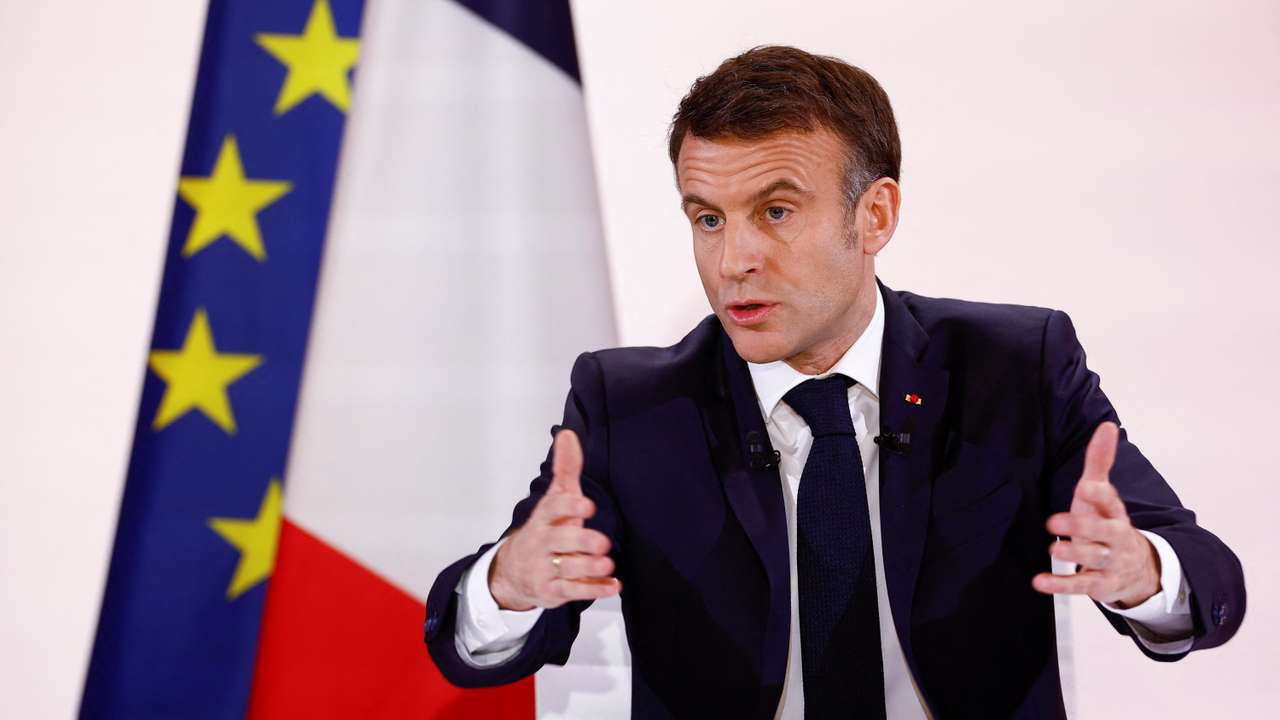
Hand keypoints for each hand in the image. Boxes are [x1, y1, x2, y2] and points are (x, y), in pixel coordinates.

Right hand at [488, 429, 621, 610]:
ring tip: (608, 564)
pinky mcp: (552, 591)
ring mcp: (545, 569)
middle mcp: (542, 543)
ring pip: (566, 569)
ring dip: (588, 567)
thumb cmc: (545, 530)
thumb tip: (567, 434)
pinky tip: (613, 585)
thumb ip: (565, 469)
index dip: (569, 506)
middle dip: (580, 541)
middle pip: (558, 541)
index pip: (552, 509)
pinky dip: (594, 589)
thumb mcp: (555, 499)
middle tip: (602, 542)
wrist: (513, 571)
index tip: (587, 504)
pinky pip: (573, 592)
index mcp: (543, 518)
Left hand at [1032, 421, 1161, 607]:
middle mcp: (1116, 537)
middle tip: (1053, 522)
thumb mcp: (1102, 493)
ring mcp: (1110, 562)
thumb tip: (1106, 425)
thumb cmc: (1108, 522)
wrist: (1136, 567)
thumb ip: (1100, 461)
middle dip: (1082, 528)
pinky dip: (1060, 585)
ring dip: (1074, 555)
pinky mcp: (1100, 585)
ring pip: (1096, 560)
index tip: (1086, 487)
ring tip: (1052, 550)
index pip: (1111, 502)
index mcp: (1115, 512)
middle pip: (1105, 533)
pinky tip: (1039, 582)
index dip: (1099, 495)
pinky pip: (1081, 586)